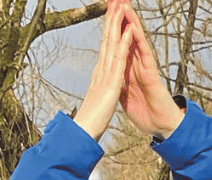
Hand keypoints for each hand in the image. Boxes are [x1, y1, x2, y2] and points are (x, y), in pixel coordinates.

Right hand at [74, 0, 134, 138]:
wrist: (83, 135)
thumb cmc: (89, 122)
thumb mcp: (98, 102)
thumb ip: (98, 91)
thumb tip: (97, 87)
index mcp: (100, 74)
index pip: (106, 45)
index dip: (109, 27)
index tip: (113, 11)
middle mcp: (100, 70)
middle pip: (107, 38)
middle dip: (112, 17)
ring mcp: (105, 75)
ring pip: (112, 43)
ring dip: (117, 22)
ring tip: (120, 3)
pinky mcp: (111, 83)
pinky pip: (119, 60)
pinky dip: (124, 43)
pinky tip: (128, 29)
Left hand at [118, 1, 182, 138]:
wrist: (162, 126)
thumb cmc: (146, 113)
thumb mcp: (124, 96)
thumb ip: (118, 84)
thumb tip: (109, 80)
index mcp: (127, 69)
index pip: (117, 44)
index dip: (110, 29)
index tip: (104, 13)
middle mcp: (136, 64)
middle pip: (126, 36)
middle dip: (119, 18)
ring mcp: (144, 66)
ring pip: (135, 38)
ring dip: (129, 20)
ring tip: (122, 3)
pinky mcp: (151, 72)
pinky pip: (143, 51)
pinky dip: (137, 38)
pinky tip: (132, 24)